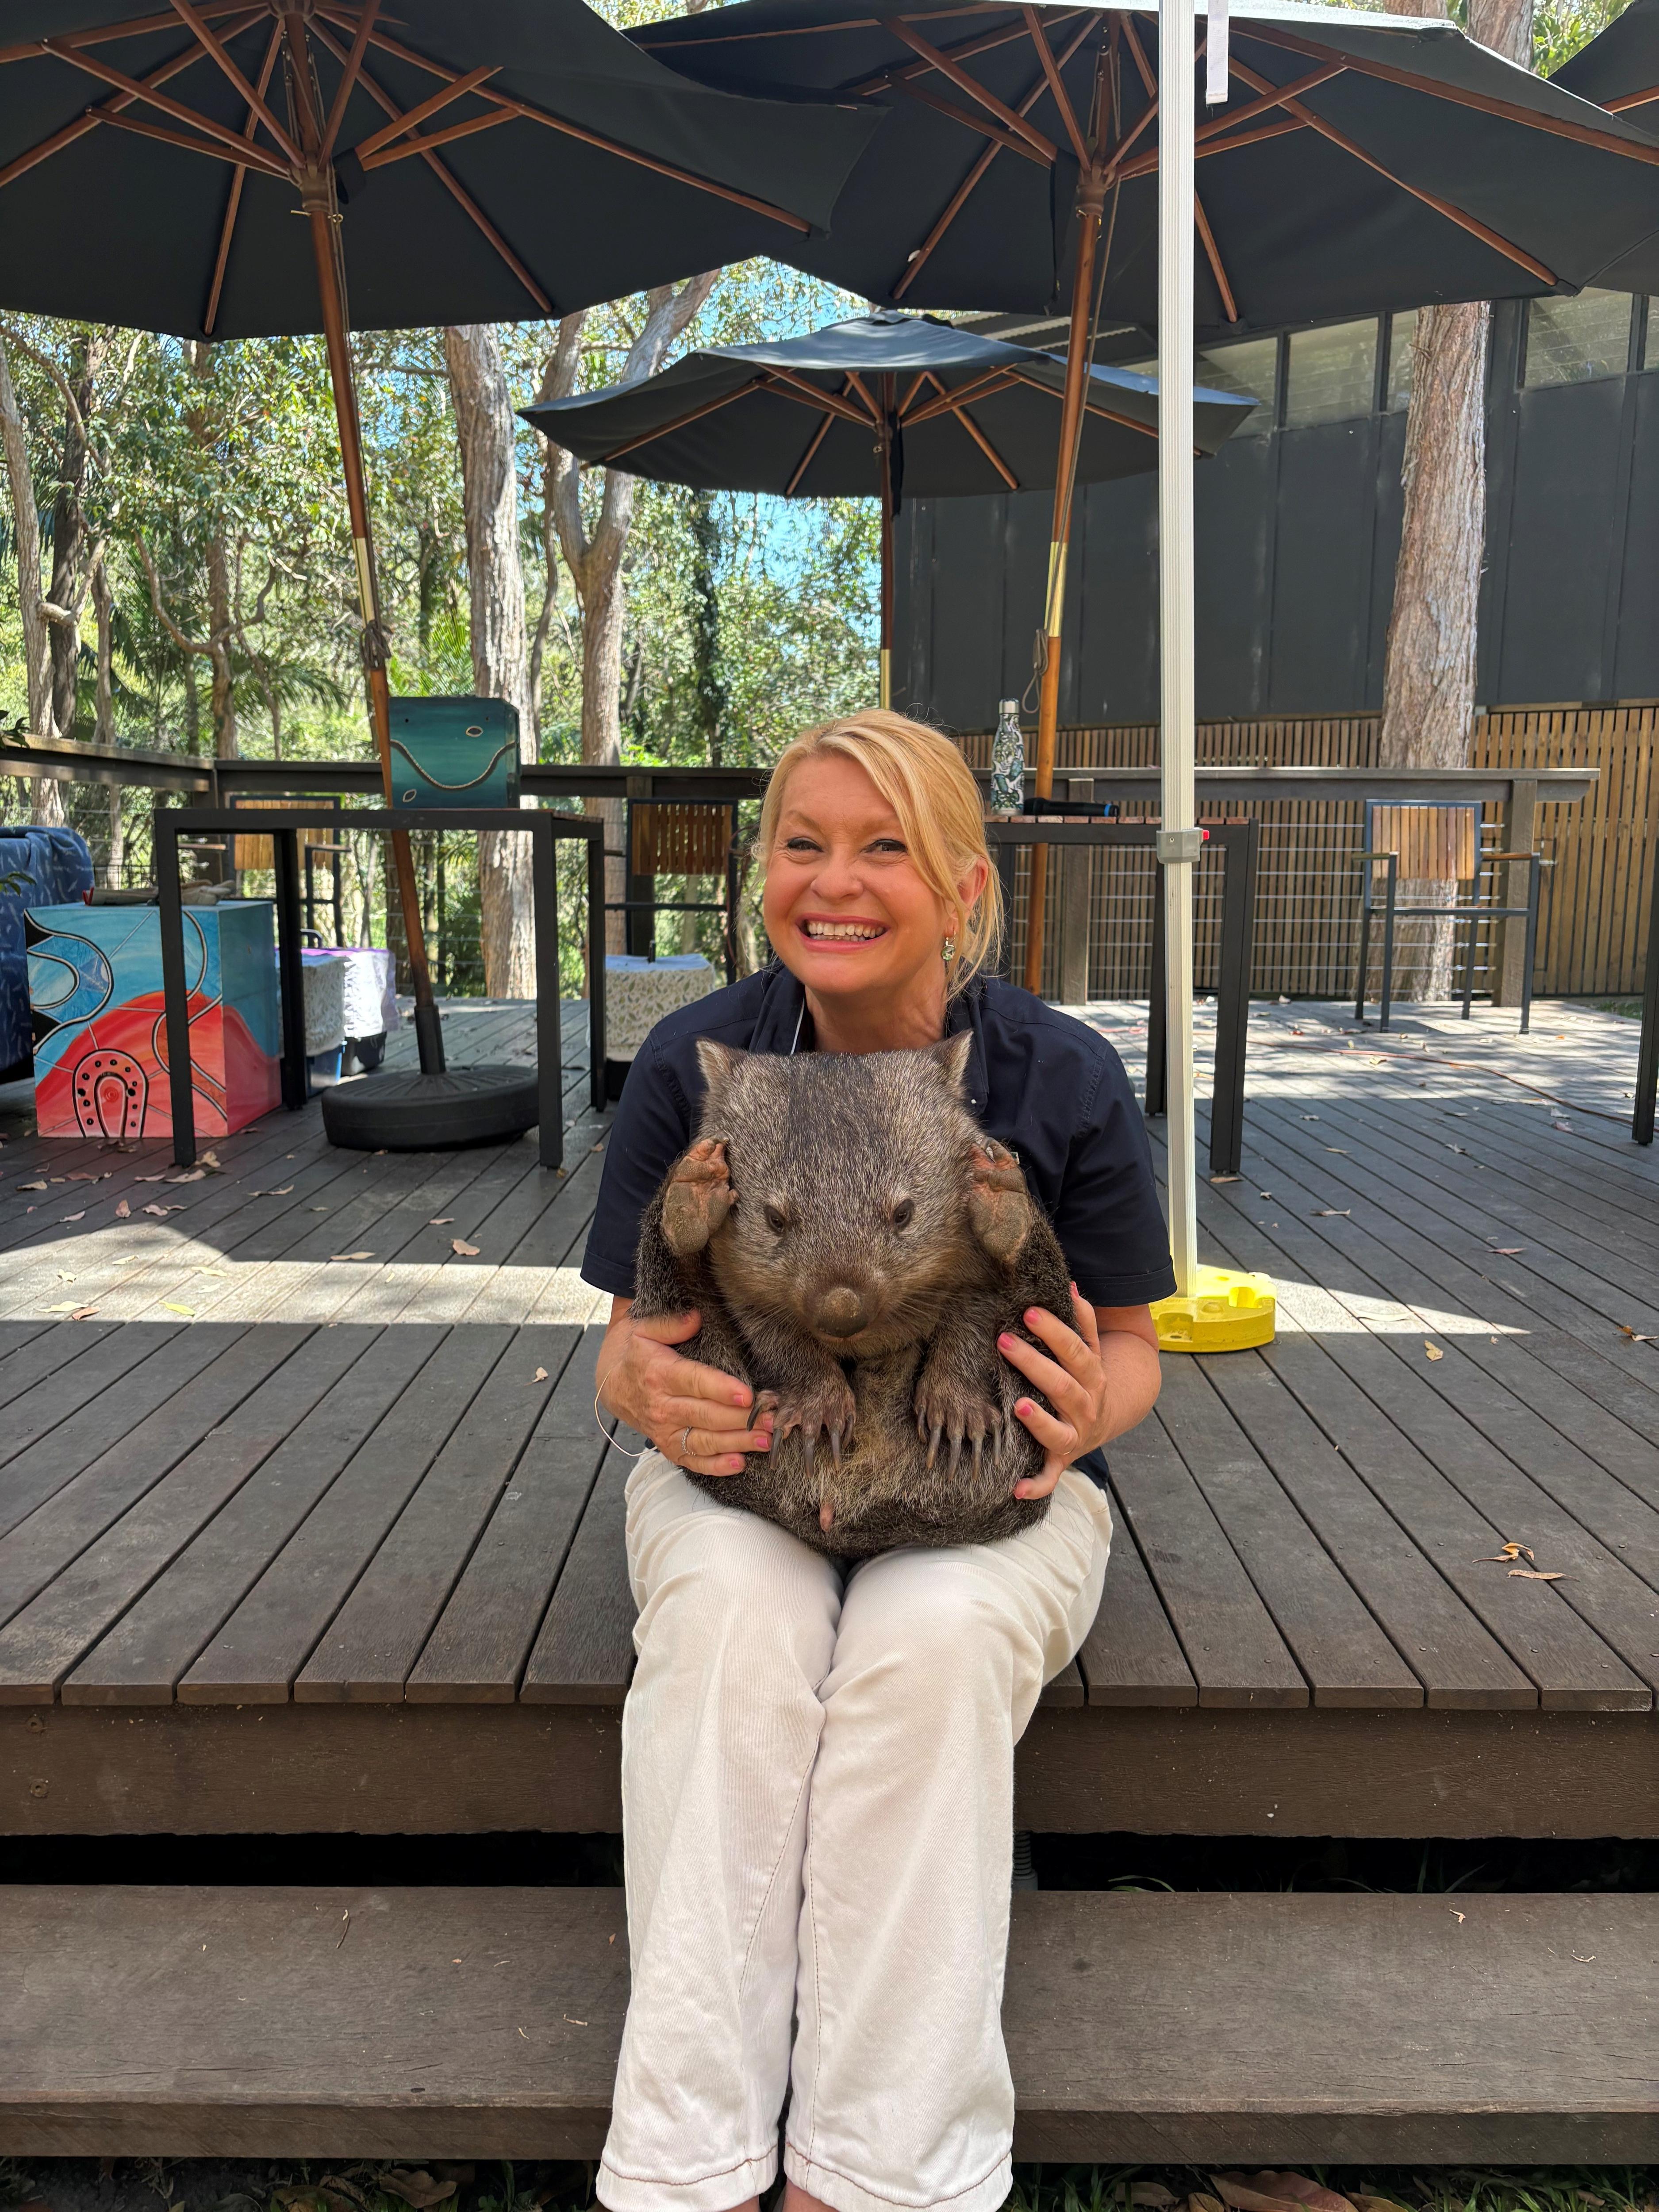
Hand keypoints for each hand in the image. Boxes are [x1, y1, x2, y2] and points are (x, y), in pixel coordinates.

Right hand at [597, 1306, 773, 1478]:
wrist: (611, 1383)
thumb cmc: (636, 1352)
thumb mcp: (645, 1329)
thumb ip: (671, 1324)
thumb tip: (695, 1318)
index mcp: (659, 1374)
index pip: (695, 1382)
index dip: (721, 1390)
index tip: (747, 1395)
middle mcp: (662, 1407)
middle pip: (705, 1415)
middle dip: (741, 1419)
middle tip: (771, 1419)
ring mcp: (664, 1430)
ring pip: (703, 1441)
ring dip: (736, 1443)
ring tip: (764, 1441)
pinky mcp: (667, 1446)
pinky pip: (692, 1460)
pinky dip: (715, 1466)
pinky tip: (739, 1463)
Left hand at [997, 1287, 1106, 1500]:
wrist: (1106, 1420)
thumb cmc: (1084, 1377)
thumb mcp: (1090, 1350)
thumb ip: (1083, 1320)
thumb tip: (1071, 1284)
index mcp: (1092, 1376)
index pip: (1075, 1351)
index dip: (1055, 1332)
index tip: (1029, 1313)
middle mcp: (1086, 1407)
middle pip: (1063, 1387)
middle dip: (1035, 1365)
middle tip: (1005, 1343)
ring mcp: (1075, 1436)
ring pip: (1058, 1432)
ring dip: (1039, 1422)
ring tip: (1018, 1406)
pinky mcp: (1061, 1460)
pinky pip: (1050, 1477)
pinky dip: (1035, 1485)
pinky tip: (1015, 1488)